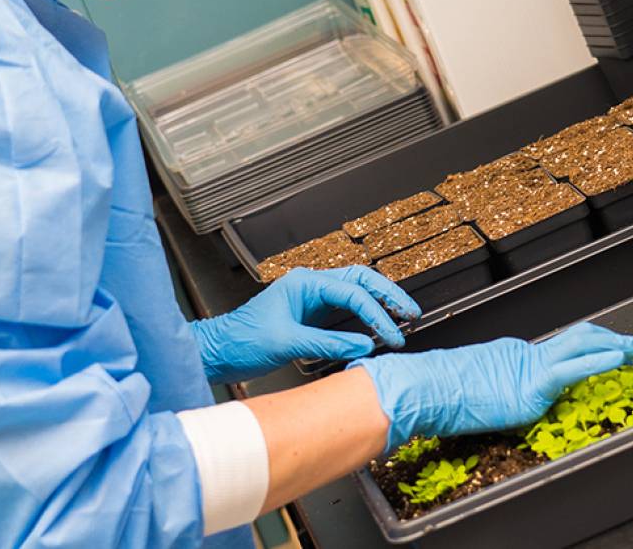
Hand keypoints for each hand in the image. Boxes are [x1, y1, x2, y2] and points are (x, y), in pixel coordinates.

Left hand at [192, 267, 421, 383]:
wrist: (221, 350)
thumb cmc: (243, 340)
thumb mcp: (288, 342)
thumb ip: (328, 343)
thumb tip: (364, 344)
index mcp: (305, 283)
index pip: (353, 293)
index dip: (377, 314)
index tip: (392, 334)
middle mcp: (310, 285)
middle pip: (361, 280)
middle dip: (388, 295)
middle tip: (411, 312)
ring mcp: (311, 298)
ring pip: (355, 291)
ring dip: (379, 302)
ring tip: (402, 317)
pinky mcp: (310, 314)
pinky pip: (345, 308)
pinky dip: (365, 315)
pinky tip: (377, 327)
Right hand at [351, 322, 632, 449]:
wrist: (424, 389)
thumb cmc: (442, 394)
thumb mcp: (477, 389)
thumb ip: (499, 389)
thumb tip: (506, 398)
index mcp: (517, 357)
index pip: (565, 347)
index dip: (595, 345)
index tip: (618, 349)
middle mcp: (527, 355)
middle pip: (580, 339)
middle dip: (613, 339)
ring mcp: (529, 367)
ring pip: (582, 347)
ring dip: (616, 347)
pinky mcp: (529, 384)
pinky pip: (570, 370)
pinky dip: (597, 361)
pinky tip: (617, 360)